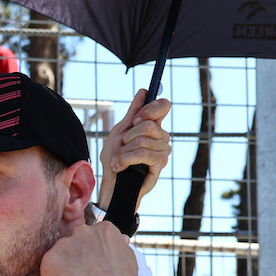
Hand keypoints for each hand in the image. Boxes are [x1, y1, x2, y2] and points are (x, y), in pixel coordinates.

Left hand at [41, 222, 160, 275]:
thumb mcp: (127, 257)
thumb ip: (118, 246)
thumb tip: (121, 239)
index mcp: (104, 229)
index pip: (92, 238)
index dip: (90, 256)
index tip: (93, 269)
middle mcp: (83, 231)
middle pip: (74, 245)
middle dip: (75, 261)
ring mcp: (66, 244)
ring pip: (59, 259)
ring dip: (63, 274)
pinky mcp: (50, 259)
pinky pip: (48, 274)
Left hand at [97, 89, 171, 208]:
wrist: (112, 183)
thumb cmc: (114, 158)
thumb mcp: (118, 133)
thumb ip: (132, 113)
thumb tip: (143, 91)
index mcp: (152, 125)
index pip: (164, 106)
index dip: (151, 108)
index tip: (135, 119)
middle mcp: (161, 136)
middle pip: (150, 124)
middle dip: (129, 135)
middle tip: (121, 145)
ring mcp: (163, 150)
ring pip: (143, 140)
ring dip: (124, 151)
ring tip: (117, 160)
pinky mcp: (160, 164)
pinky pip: (144, 154)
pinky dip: (126, 159)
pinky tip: (119, 166)